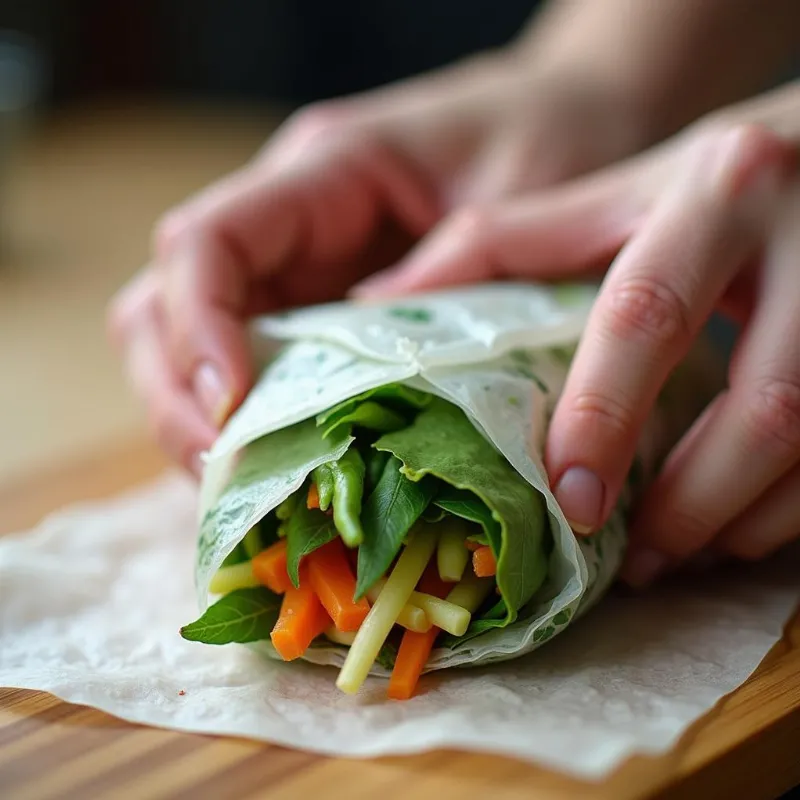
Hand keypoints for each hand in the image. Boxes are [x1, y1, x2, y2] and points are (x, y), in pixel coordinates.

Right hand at [108, 52, 645, 473]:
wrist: (571, 118)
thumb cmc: (548, 136)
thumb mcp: (516, 194)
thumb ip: (447, 272)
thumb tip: (373, 370)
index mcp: (325, 172)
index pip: (207, 241)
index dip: (196, 327)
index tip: (230, 407)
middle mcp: (289, 223)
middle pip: (165, 303)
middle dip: (178, 395)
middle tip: (224, 472)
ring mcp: (299, 270)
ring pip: (191, 345)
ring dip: (201, 422)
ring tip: (246, 491)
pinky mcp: (322, 312)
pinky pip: (256, 371)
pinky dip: (253, 428)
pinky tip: (282, 475)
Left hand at [356, 120, 799, 580]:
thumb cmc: (700, 184)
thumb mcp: (607, 195)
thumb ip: (499, 244)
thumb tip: (377, 298)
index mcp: (715, 193)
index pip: (645, 315)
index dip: (603, 414)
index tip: (569, 499)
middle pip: (764, 405)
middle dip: (690, 499)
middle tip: (629, 556)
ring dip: (742, 519)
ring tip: (674, 554)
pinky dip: (789, 509)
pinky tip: (735, 526)